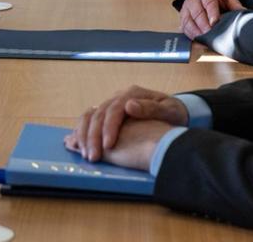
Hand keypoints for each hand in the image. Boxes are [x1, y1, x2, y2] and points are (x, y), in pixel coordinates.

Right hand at [63, 85, 188, 163]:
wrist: (175, 111)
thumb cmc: (174, 113)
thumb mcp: (169, 110)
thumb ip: (151, 108)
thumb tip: (129, 105)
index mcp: (132, 94)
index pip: (115, 109)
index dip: (109, 127)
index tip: (108, 146)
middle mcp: (119, 97)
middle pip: (99, 114)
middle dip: (93, 136)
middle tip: (92, 157)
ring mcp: (112, 104)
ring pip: (90, 116)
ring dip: (84, 135)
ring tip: (85, 154)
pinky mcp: (109, 114)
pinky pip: (90, 120)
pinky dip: (82, 132)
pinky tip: (77, 145)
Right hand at [179, 0, 243, 38]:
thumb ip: (235, 5)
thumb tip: (244, 13)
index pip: (209, 2)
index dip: (212, 13)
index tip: (215, 23)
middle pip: (197, 13)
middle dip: (204, 25)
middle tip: (211, 35)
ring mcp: (186, 7)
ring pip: (188, 20)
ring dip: (196, 31)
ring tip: (204, 39)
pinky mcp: (182, 16)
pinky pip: (184, 26)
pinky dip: (190, 34)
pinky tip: (197, 39)